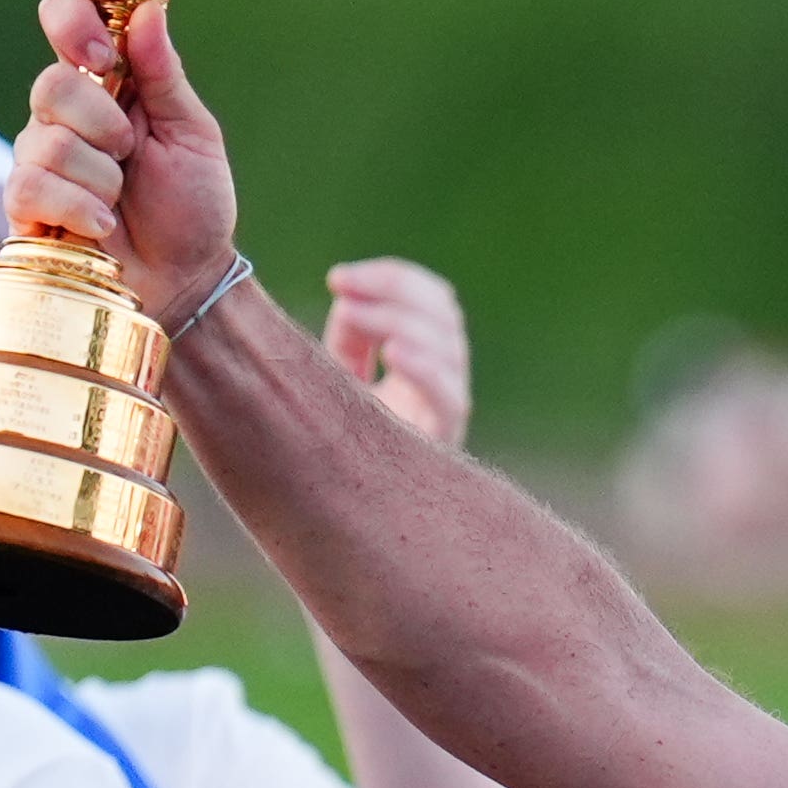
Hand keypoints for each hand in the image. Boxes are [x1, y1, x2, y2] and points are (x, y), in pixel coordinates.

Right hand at [14, 0, 243, 330]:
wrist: (188, 278)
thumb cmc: (192, 205)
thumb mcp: (192, 134)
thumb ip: (163, 73)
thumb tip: (148, 8)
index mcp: (106, 82)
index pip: (64, 20)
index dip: (73, 25)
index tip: (104, 57)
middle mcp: (64, 114)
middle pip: (51, 83)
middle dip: (101, 122)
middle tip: (130, 152)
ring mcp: (40, 159)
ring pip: (43, 141)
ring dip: (99, 176)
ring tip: (121, 199)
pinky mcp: (25, 207)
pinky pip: (29, 187)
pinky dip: (77, 207)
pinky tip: (103, 226)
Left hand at [322, 258, 472, 450]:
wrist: (344, 509)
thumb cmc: (340, 440)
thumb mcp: (342, 377)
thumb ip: (351, 334)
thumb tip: (349, 299)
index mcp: (428, 358)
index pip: (434, 300)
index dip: (393, 279)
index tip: (338, 279)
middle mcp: (446, 380)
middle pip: (444, 313)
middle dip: (393, 290)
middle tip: (342, 289)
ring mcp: (448, 410)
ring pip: (448, 344)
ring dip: (398, 320)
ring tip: (350, 316)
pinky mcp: (442, 444)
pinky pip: (449, 398)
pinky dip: (426, 369)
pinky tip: (392, 353)